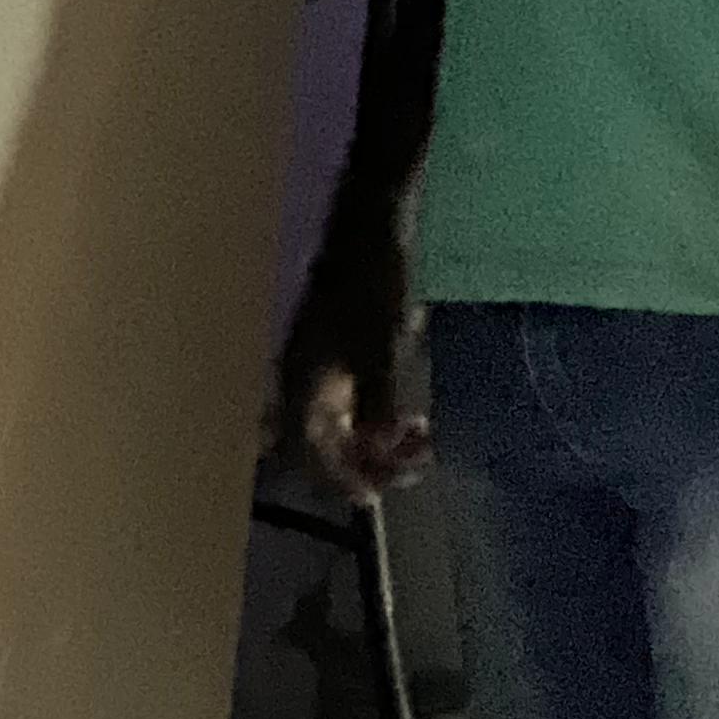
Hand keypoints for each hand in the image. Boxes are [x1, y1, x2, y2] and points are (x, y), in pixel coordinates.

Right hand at [276, 181, 430, 499]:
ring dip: (374, 444)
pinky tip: (407, 414)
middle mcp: (301, 383)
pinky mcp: (333, 354)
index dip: (343, 480)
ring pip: (337, 428)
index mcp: (301, 384)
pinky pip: (348, 405)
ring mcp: (316, 369)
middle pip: (322, 448)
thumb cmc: (374, 282)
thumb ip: (378, 402)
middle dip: (365, 465)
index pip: (310, 455)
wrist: (370, 223)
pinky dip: (375, 419)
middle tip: (411, 466)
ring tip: (417, 441)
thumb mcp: (383, 345)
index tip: (378, 495)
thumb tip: (378, 450)